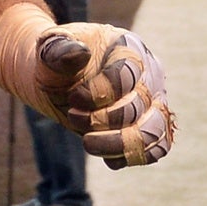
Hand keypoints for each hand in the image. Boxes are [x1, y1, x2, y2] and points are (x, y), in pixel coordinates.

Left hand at [33, 22, 175, 168]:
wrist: (58, 79)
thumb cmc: (56, 61)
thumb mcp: (49, 50)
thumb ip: (59, 50)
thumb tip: (80, 54)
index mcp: (128, 47)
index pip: (126, 75)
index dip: (99, 93)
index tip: (73, 98)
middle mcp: (148, 73)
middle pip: (138, 105)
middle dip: (100, 119)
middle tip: (73, 116)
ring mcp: (154, 101)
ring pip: (153, 130)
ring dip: (119, 144)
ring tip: (88, 144)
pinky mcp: (151, 126)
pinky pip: (157, 147)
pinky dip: (133, 156)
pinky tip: (108, 158)